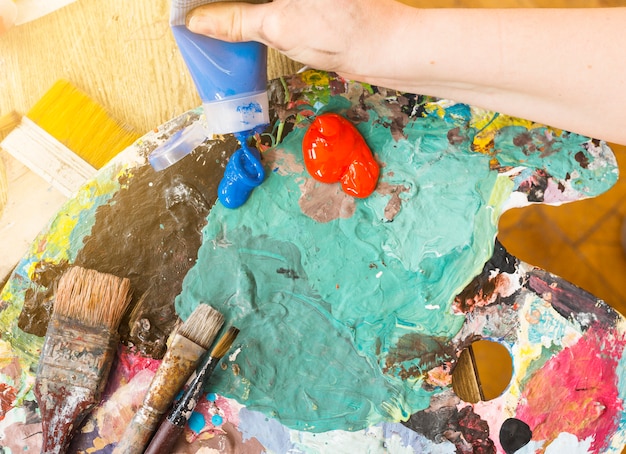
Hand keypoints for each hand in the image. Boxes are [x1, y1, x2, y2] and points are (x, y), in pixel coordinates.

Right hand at [185, 0, 407, 84]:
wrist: (383, 47)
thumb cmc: (341, 30)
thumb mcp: (278, 25)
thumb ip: (234, 20)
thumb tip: (200, 20)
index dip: (207, 0)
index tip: (189, 8)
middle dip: (220, 4)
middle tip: (198, 14)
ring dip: (235, 7)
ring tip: (211, 19)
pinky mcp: (305, 0)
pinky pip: (269, 0)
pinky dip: (252, 8)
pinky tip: (237, 20)